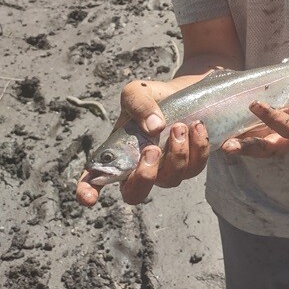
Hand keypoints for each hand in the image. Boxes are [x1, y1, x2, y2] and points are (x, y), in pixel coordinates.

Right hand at [76, 78, 209, 207]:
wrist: (186, 91)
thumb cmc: (154, 97)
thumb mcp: (138, 92)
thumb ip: (138, 104)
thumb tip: (154, 127)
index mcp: (118, 154)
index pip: (95, 180)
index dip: (88, 192)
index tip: (89, 197)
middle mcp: (140, 168)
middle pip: (136, 194)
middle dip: (144, 176)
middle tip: (153, 149)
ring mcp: (167, 170)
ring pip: (172, 179)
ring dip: (177, 154)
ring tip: (181, 126)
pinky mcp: (192, 164)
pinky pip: (198, 167)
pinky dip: (200, 149)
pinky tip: (199, 127)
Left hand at [221, 73, 288, 157]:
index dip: (272, 119)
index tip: (254, 105)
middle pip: (272, 149)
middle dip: (250, 148)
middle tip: (228, 146)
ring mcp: (286, 136)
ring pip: (263, 147)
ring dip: (243, 147)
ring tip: (222, 144)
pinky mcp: (278, 131)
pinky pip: (260, 138)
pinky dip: (244, 138)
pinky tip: (227, 134)